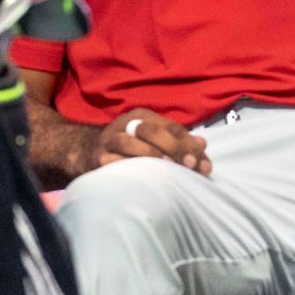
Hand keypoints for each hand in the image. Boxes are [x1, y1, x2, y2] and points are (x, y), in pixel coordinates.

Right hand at [93, 109, 211, 175]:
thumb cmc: (130, 148)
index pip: (173, 127)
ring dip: (149, 155)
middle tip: (189, 167)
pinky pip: (111, 162)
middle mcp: (126, 123)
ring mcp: (109, 140)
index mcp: (144, 116)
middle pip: (152, 131)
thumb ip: (179, 142)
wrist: (89, 153)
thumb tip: (202, 143)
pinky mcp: (97, 157)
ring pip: (128, 143)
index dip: (190, 146)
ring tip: (167, 170)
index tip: (204, 166)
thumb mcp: (155, 140)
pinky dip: (125, 167)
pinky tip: (141, 178)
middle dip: (174, 148)